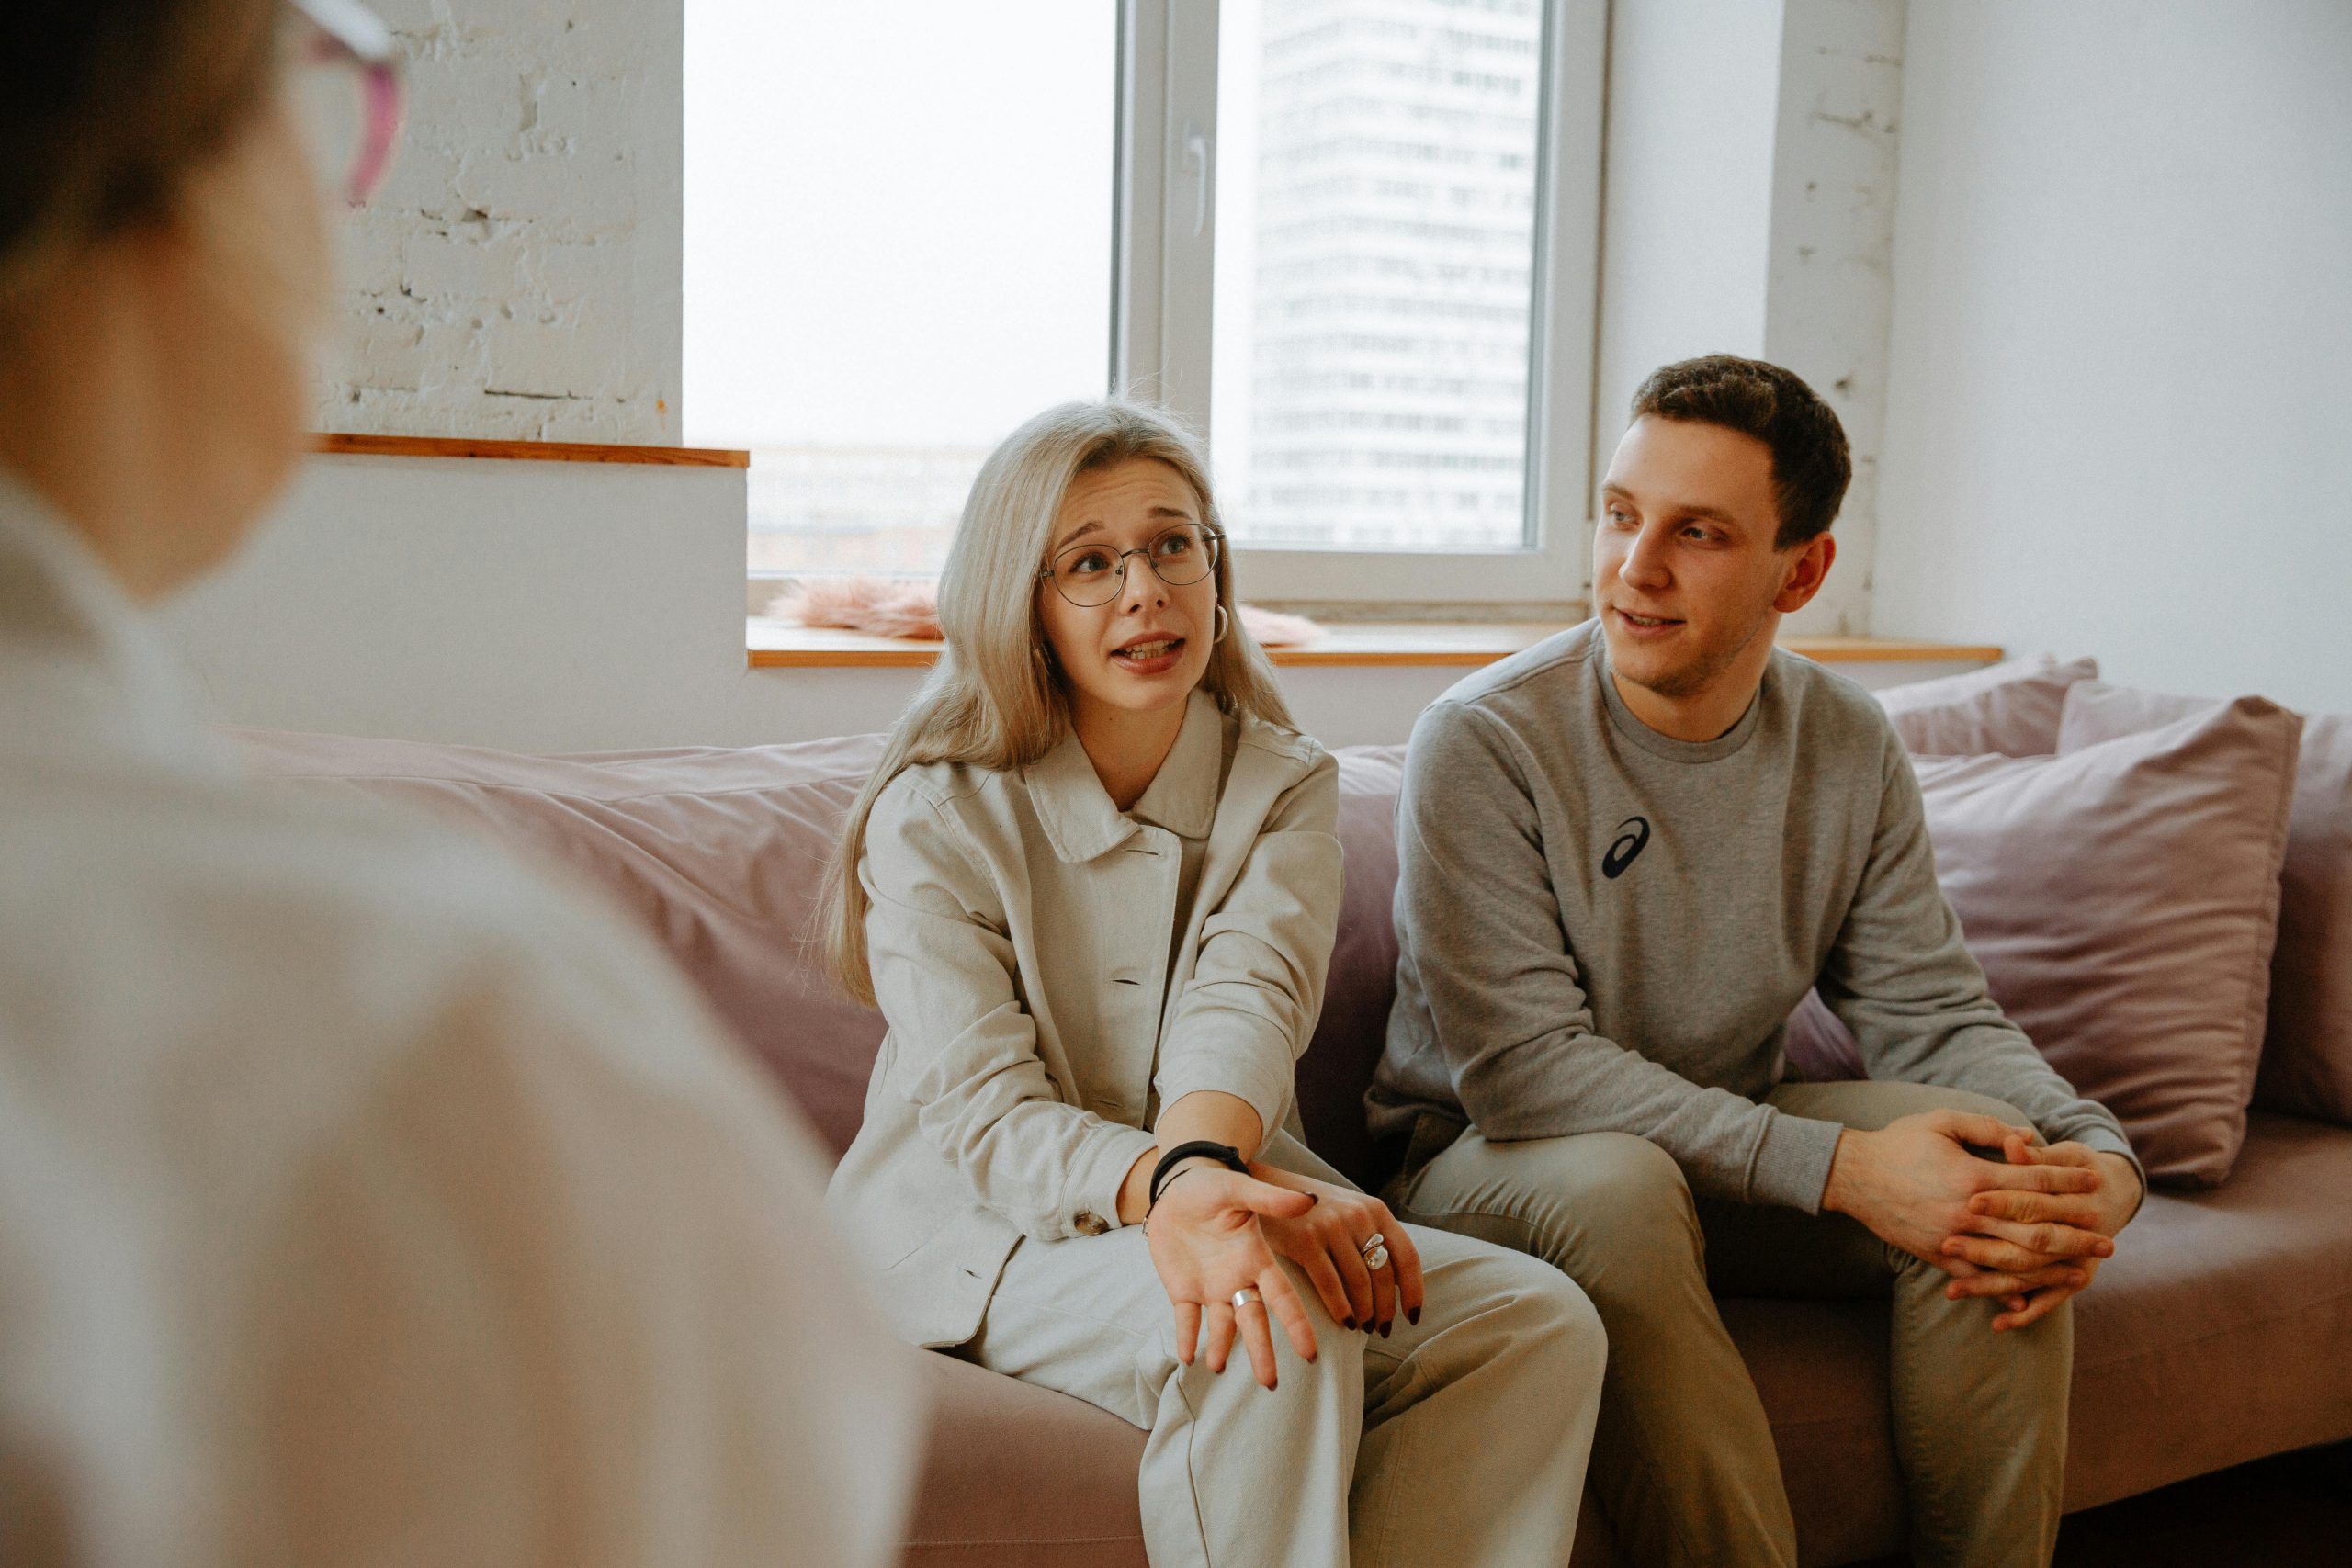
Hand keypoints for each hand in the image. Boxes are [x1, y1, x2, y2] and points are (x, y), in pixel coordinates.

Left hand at [1143, 1163, 1319, 1387]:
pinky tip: (1188, 1356)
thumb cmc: (1214, 1186)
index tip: (1309, 1353)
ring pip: (1221, 1326)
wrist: (1178, 1187)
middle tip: (1270, 1383)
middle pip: (1253, 1321)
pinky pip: (1186, 1320)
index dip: (1296, 1324)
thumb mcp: (1239, 1188)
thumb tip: (1309, 1199)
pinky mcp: (1183, 1290)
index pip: (1282, 1297)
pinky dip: (1186, 1338)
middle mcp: (1238, 1279)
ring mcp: (1211, 1288)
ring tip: (1217, 1367)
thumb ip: (1270, 1199)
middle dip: (1262, 1351)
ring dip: (1221, 1347)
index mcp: (1256, 1259)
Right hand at [1248, 1165, 1425, 1337]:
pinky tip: (1343, 1322)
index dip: (1414, 1290)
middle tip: (1382, 1329)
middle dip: (1386, 1309)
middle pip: (1384, 1274)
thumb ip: (1371, 1236)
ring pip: (1359, 1283)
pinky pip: (1330, 1284)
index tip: (1412, 1315)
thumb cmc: (1311, 1207)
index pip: (1407, 1255)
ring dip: (1364, 1313)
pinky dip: (1340, 1309)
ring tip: (1362, 1328)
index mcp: (1375, 1209)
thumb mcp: (1348, 1210)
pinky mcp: (1304, 1239)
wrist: (1264, 1186)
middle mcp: (1357, 1215)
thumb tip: (1397, 1284)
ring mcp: (1331, 1226)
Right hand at [1821, 1110, 2099, 1272]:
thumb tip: (2027, 1139)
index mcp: (1972, 1176)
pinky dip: (2004, 1288)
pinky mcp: (1937, 1255)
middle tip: (2107, 1241)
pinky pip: (1978, 1277)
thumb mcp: (1941, 1121)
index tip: (2093, 1183)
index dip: (2067, 1181)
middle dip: (2075, 1234)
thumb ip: (1987, 1128)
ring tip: (2080, 1269)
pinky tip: (2029, 1296)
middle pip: (2035, 1227)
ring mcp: (1953, 1238)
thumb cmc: (1898, 1142)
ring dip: (2050, 1265)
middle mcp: (1968, 1212)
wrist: (1852, 1175)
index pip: (2033, 1181)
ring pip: (2013, 1258)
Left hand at [1942, 1138, 2140, 1330]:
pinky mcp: (2073, 1279)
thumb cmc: (2078, 1167)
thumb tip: (2013, 1143)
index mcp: (2076, 1199)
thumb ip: (2036, 1156)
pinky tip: (1998, 1324)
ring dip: (1992, 1286)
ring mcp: (2076, 1261)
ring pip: (2031, 1277)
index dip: (2004, 1202)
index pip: (2035, 1202)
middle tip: (1949, 1245)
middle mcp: (2078, 1234)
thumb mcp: (2065, 1155)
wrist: (2114, 1193)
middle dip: (1987, 1248)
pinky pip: (2048, 1301)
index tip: (1969, 1202)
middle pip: (2030, 1244)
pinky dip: (2025, 1314)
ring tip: (1952, 1291)